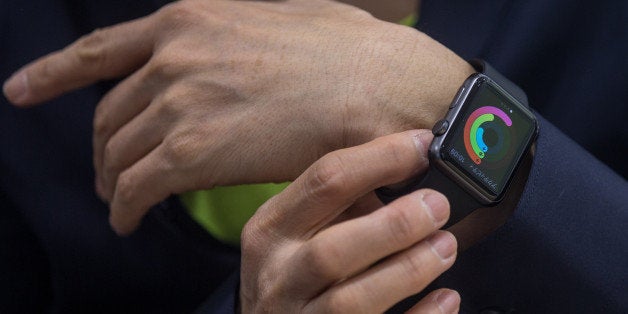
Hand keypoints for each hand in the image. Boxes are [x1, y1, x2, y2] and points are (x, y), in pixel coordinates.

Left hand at [3, 0, 472, 234]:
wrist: (380, 84)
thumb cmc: (346, 51)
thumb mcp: (276, 15)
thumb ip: (234, 33)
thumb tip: (231, 48)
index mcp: (187, 20)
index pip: (98, 52)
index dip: (52, 74)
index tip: (20, 92)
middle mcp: (171, 58)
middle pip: (109, 114)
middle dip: (102, 146)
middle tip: (107, 170)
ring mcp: (178, 103)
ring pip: (116, 153)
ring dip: (111, 181)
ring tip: (118, 200)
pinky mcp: (192, 154)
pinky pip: (135, 187)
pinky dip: (123, 207)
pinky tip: (127, 219)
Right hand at [241, 130, 459, 312]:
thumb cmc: (287, 274)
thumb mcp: (290, 231)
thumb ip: (334, 206)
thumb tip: (406, 169)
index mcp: (270, 231)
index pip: (323, 183)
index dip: (380, 160)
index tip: (421, 148)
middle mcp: (278, 277)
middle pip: (332, 251)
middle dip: (395, 225)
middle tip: (437, 206)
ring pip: (353, 301)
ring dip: (409, 270)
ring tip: (445, 246)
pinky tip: (444, 297)